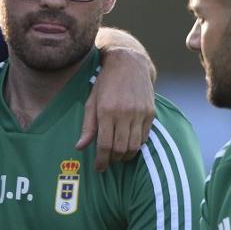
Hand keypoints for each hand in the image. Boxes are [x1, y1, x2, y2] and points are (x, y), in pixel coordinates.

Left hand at [78, 47, 154, 171]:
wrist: (129, 62)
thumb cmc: (106, 82)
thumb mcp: (92, 101)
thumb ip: (87, 126)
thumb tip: (80, 147)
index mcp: (107, 111)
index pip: (105, 145)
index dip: (102, 160)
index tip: (99, 167)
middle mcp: (125, 113)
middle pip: (121, 149)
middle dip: (114, 160)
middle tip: (108, 162)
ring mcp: (140, 113)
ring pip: (134, 146)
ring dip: (126, 155)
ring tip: (119, 155)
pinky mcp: (150, 113)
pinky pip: (144, 137)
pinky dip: (137, 145)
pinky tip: (129, 143)